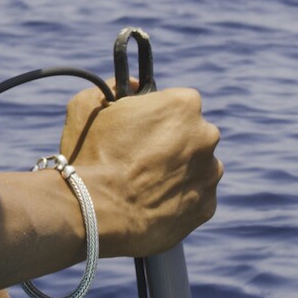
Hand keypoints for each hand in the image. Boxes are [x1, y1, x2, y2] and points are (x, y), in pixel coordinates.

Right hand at [57, 85, 219, 258]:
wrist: (94, 212)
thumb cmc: (91, 155)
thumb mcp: (87, 105)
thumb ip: (115, 87)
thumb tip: (133, 86)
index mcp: (184, 104)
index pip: (180, 103)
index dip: (159, 115)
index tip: (143, 129)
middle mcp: (206, 136)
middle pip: (194, 134)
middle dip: (174, 143)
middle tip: (143, 158)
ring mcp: (209, 173)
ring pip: (199, 167)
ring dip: (179, 171)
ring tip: (146, 185)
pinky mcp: (207, 207)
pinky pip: (197, 198)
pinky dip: (180, 200)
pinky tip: (154, 203)